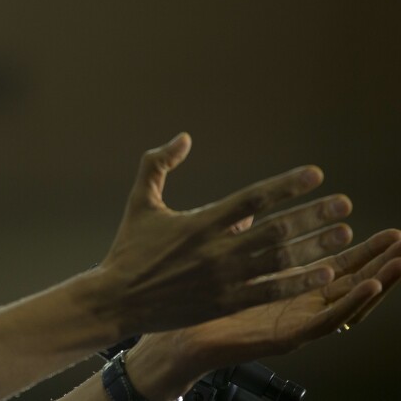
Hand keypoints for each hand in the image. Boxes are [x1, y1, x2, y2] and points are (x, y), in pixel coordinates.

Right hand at [97, 133, 352, 333]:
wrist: (116, 300)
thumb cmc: (129, 249)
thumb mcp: (139, 201)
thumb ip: (158, 164)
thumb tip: (183, 137)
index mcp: (200, 222)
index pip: (253, 198)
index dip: (287, 185)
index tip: (315, 175)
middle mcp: (217, 250)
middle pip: (276, 229)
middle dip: (313, 214)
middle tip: (343, 203)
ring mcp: (224, 279)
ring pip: (280, 260)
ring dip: (315, 246)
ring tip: (343, 234)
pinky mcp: (226, 304)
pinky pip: (272, 291)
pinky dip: (300, 281)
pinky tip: (325, 272)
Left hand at [124, 229, 400, 399]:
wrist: (167, 330)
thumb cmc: (187, 296)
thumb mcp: (216, 256)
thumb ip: (235, 232)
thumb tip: (248, 208)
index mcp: (278, 281)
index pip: (321, 256)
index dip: (342, 236)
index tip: (360, 209)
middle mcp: (289, 300)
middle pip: (341, 276)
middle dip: (371, 255)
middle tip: (398, 235)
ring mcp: (290, 318)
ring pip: (341, 298)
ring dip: (374, 279)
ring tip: (399, 260)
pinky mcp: (285, 335)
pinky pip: (324, 321)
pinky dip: (350, 305)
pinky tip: (369, 286)